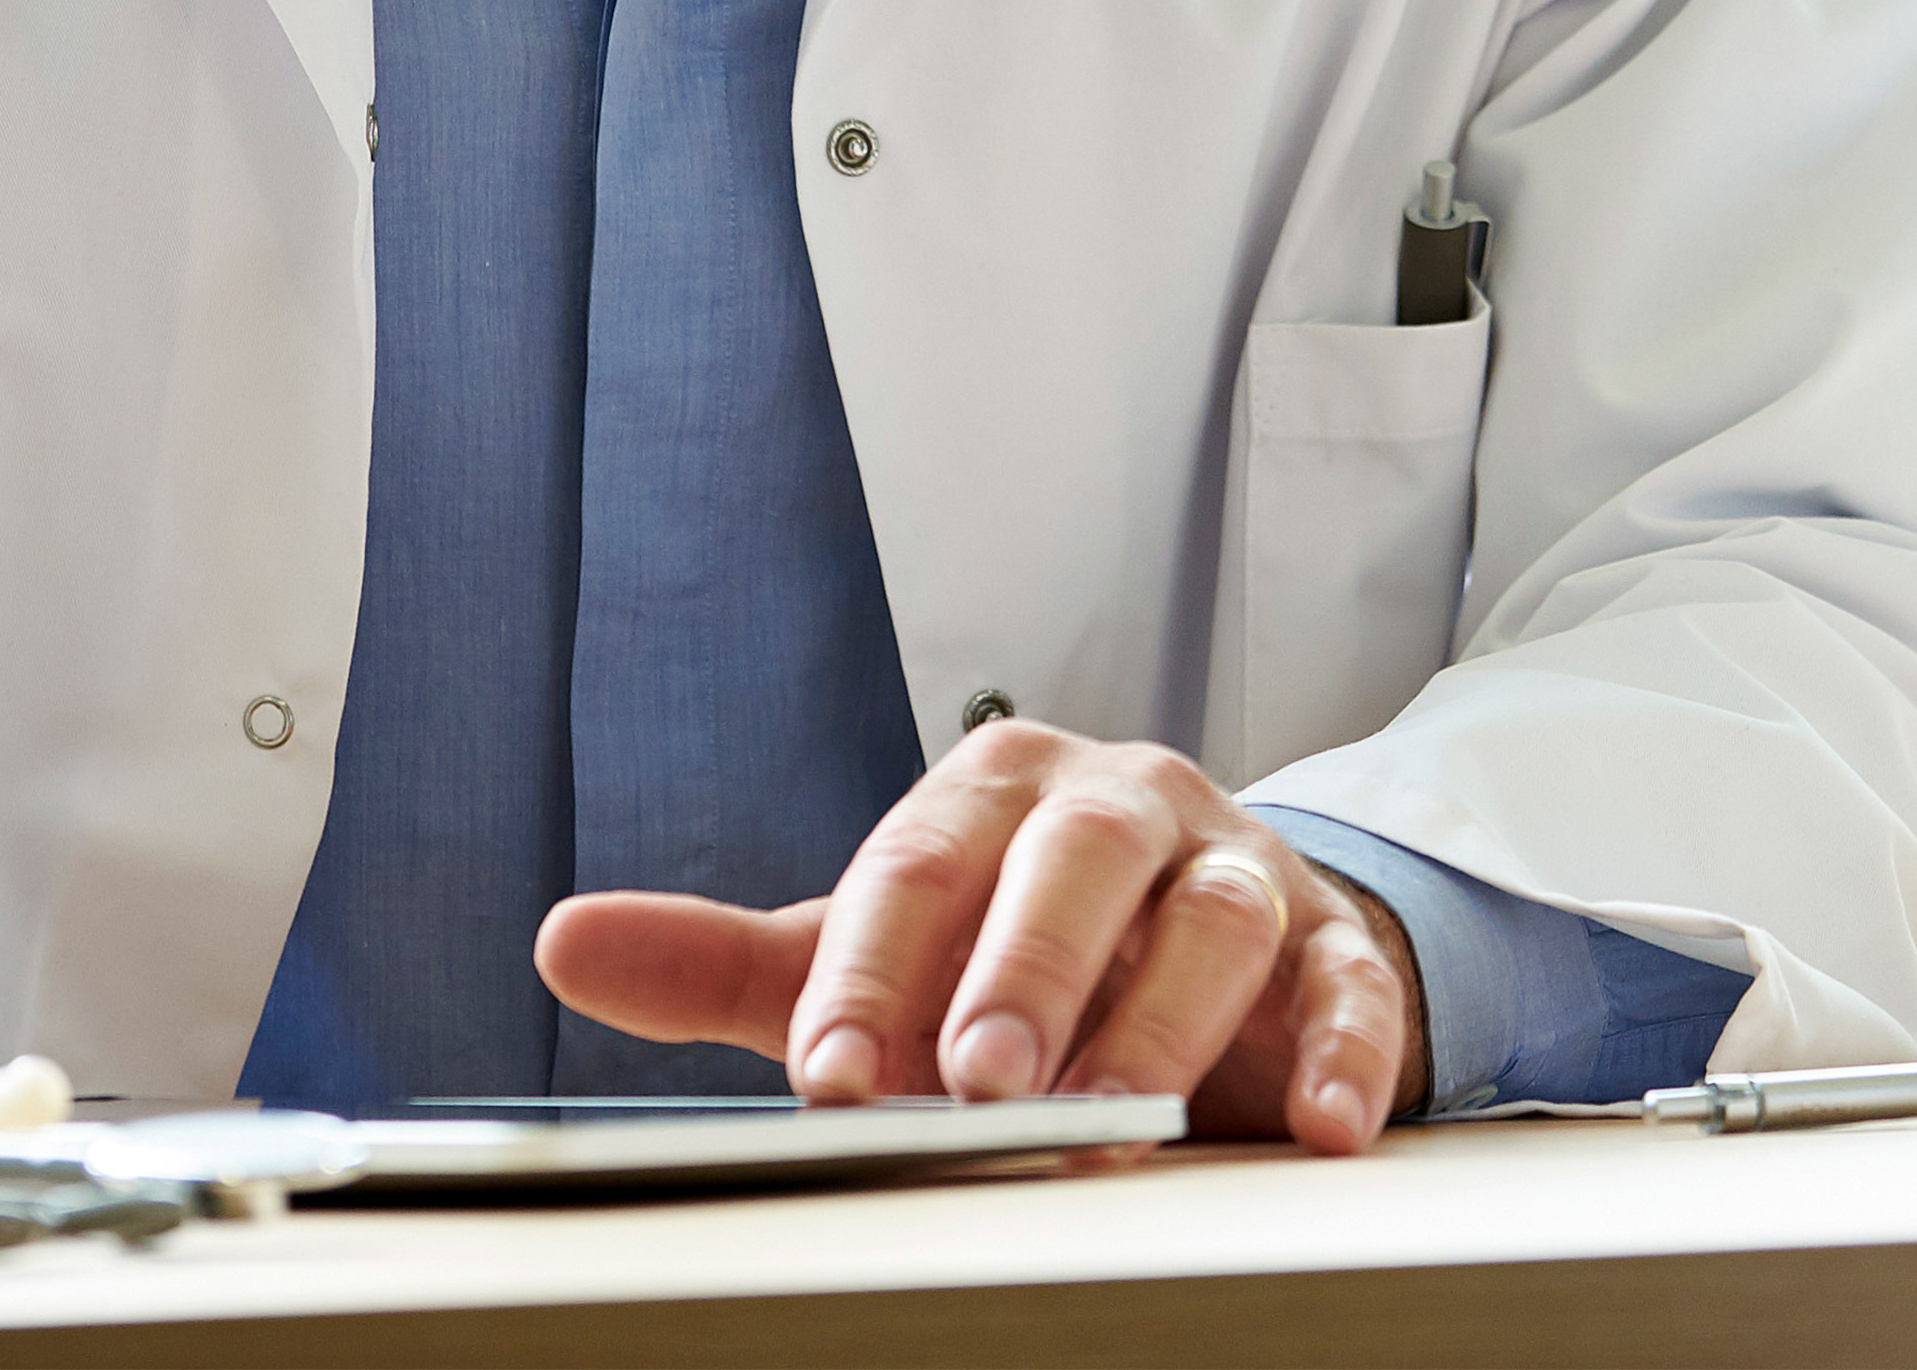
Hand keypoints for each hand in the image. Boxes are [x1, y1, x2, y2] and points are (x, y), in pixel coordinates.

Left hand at [534, 721, 1428, 1153]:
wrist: (1210, 954)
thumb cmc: (1017, 956)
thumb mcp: (879, 958)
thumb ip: (732, 962)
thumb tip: (564, 942)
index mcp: (1002, 789)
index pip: (921, 862)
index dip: (872, 971)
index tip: (827, 1077)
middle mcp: (1126, 805)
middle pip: (1077, 860)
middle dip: (1025, 973)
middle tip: (978, 1082)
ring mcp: (1242, 865)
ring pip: (1213, 916)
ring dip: (1160, 1019)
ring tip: (1111, 1122)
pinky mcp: (1336, 943)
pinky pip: (1352, 981)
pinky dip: (1349, 1050)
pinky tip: (1324, 1126)